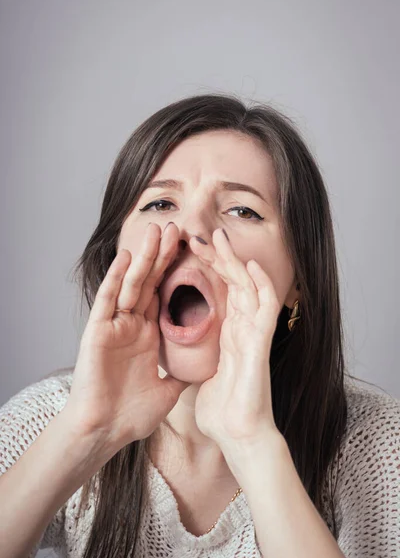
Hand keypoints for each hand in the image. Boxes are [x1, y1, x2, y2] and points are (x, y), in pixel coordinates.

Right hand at [66, 222, 189, 452]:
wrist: (106, 432)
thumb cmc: (131, 414)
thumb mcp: (168, 389)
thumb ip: (181, 373)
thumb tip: (203, 368)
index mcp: (148, 334)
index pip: (164, 294)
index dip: (176, 271)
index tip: (191, 250)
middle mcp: (132, 324)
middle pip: (150, 282)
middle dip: (162, 255)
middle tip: (176, 228)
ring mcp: (114, 325)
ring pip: (131, 284)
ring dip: (143, 257)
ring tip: (157, 231)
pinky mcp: (98, 331)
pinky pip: (108, 300)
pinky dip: (116, 278)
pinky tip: (127, 257)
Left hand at [189, 228, 280, 449]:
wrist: (238, 438)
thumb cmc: (222, 412)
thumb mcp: (202, 375)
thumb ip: (198, 358)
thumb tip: (181, 352)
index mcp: (227, 334)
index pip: (218, 292)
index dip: (205, 270)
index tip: (187, 252)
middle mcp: (241, 329)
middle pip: (232, 283)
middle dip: (216, 257)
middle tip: (199, 235)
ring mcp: (253, 334)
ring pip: (248, 287)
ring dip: (235, 262)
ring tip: (219, 238)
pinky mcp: (261, 344)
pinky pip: (266, 308)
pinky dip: (261, 285)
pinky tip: (250, 266)